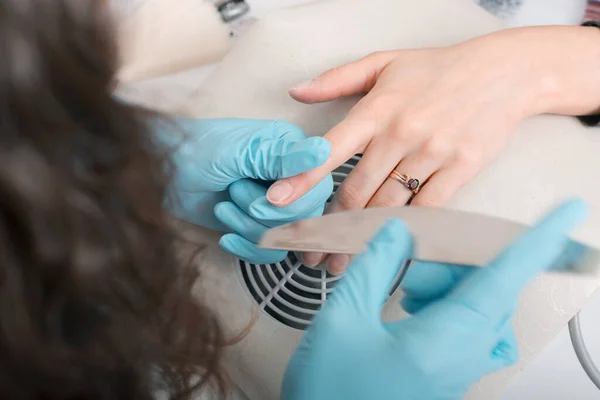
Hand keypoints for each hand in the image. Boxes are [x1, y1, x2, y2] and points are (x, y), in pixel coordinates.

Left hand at [159, 118, 332, 263]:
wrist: (164, 173)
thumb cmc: (197, 151)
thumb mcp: (239, 152)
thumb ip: (282, 157)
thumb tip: (323, 152)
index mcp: (294, 152)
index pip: (316, 189)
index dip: (292, 203)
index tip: (265, 197)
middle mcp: (292, 179)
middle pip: (304, 219)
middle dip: (264, 215)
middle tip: (234, 192)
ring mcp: (277, 205)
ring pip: (285, 239)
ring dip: (249, 228)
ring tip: (223, 206)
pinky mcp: (260, 226)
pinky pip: (270, 252)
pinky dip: (246, 247)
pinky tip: (225, 235)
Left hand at [268, 26, 599, 272]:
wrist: (503, 73)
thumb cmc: (438, 68)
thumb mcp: (385, 61)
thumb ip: (337, 78)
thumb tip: (296, 92)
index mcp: (377, 110)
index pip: (329, 149)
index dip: (301, 178)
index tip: (276, 202)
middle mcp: (400, 134)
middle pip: (356, 191)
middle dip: (330, 225)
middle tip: (310, 250)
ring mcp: (432, 154)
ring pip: (387, 206)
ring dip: (361, 238)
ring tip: (341, 261)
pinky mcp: (460, 170)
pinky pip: (427, 209)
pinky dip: (406, 230)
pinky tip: (389, 248)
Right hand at [282, 199, 586, 399]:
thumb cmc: (331, 389)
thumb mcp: (342, 320)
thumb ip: (375, 268)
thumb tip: (399, 232)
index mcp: (443, 342)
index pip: (503, 281)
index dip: (536, 244)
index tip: (567, 214)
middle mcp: (463, 358)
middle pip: (490, 292)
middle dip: (454, 267)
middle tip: (410, 268)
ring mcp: (459, 370)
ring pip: (483, 311)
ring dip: (451, 288)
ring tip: (406, 293)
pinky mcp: (449, 376)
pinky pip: (473, 332)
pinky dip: (453, 308)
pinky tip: (417, 311)